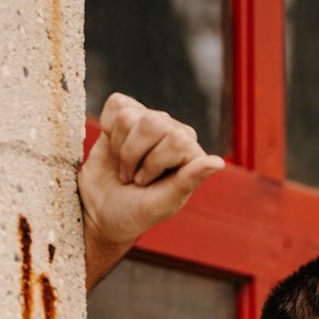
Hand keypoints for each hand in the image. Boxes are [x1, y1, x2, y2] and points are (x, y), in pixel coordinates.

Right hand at [78, 94, 223, 270]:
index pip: (175, 139)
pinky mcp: (126, 112)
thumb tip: (218, 162)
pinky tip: (114, 148)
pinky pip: (115, 105)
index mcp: (191, 154)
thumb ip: (187, 182)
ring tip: (123, 166)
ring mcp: (150, 121)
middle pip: (151, 122)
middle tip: (132, 177)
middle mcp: (174, 132)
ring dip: (119, 148)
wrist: (100, 211)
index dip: (151, 164)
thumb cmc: (134, 212)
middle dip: (132, 155)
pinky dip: (107, 130)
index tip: (144, 184)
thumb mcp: (160, 205)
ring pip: (129, 116)